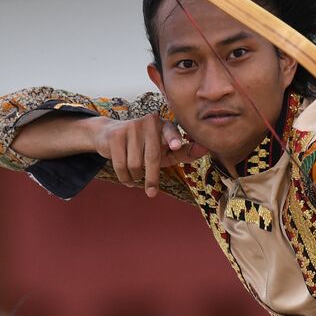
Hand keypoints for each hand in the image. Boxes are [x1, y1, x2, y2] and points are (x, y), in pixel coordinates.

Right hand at [92, 115, 207, 197]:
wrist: (110, 135)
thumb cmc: (145, 146)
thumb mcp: (165, 150)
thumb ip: (184, 151)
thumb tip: (205, 149)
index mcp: (164, 125)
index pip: (170, 131)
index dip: (173, 139)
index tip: (176, 146)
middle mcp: (148, 122)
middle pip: (152, 157)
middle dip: (152, 178)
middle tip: (151, 193)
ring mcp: (131, 127)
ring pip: (135, 164)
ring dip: (136, 176)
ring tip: (136, 175)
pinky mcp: (116, 136)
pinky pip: (121, 165)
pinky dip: (125, 177)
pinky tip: (127, 178)